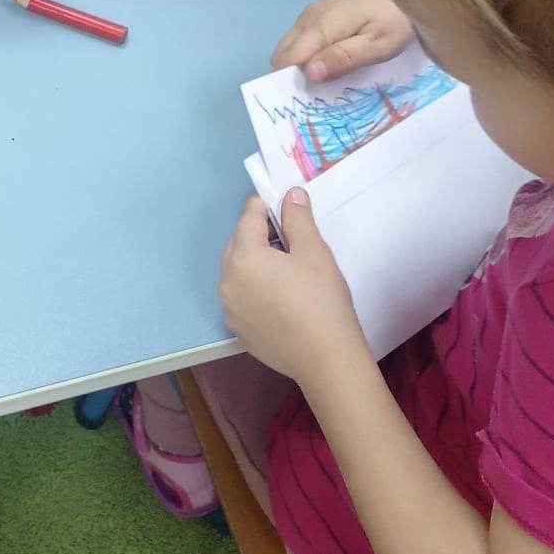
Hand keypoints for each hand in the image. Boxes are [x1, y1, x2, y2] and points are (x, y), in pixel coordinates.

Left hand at [219, 193, 365, 381]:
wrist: (326, 359)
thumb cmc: (322, 300)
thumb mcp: (314, 251)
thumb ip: (297, 218)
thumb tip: (290, 194)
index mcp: (243, 256)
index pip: (249, 216)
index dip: (268, 207)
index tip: (288, 210)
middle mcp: (227, 281)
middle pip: (238, 243)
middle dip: (259, 235)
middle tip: (291, 242)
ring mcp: (229, 308)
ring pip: (237, 272)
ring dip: (255, 263)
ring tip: (287, 271)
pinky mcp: (238, 330)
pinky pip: (241, 298)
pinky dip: (254, 290)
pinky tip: (281, 300)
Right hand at [271, 0, 413, 82]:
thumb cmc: (397, 16)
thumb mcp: (377, 44)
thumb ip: (343, 58)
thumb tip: (308, 74)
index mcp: (319, 26)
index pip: (285, 60)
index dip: (292, 82)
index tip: (312, 98)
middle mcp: (308, 18)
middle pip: (283, 54)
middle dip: (295, 75)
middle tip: (325, 90)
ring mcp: (313, 12)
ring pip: (292, 46)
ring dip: (304, 64)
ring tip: (333, 76)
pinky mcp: (321, 11)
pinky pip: (303, 38)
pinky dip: (311, 53)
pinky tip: (337, 58)